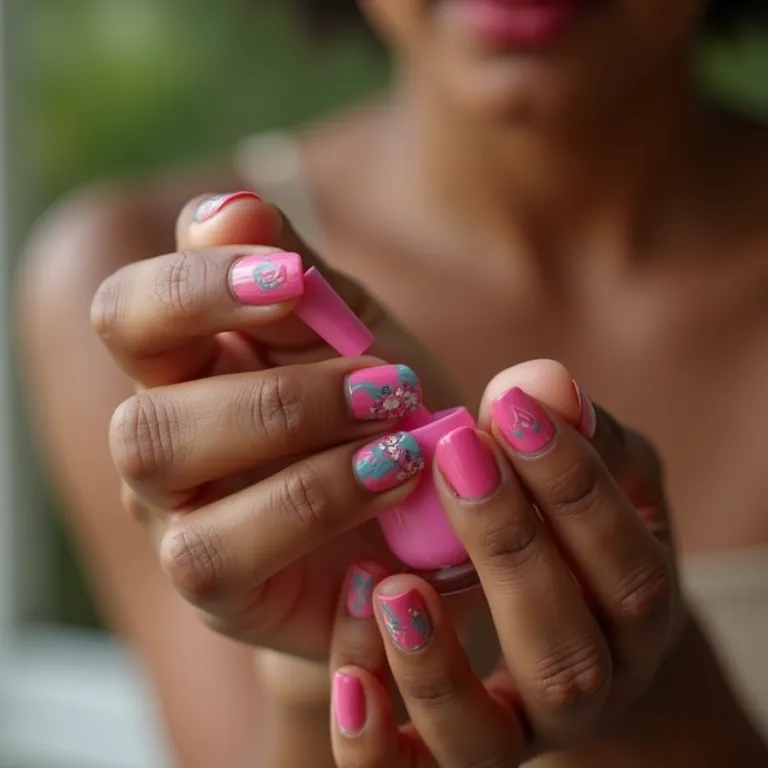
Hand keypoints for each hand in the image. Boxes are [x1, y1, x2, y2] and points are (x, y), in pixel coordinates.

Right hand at [92, 191, 454, 657]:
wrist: (434, 512)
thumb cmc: (386, 414)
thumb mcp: (356, 332)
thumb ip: (293, 273)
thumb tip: (231, 207)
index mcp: (189, 367)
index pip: (130, 314)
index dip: (195, 289)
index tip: (294, 284)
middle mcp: (165, 445)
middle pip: (140, 417)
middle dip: (275, 397)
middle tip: (386, 388)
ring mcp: (181, 522)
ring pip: (167, 484)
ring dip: (298, 452)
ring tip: (402, 444)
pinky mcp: (217, 589)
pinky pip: (219, 552)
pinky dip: (315, 509)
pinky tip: (392, 487)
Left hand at [328, 360, 683, 765]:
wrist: (560, 622)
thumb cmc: (574, 533)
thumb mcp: (596, 477)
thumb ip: (574, 433)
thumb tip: (541, 381)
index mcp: (634, 616)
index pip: (625, 566)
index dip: (573, 484)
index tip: (511, 407)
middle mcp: (584, 690)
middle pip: (564, 656)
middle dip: (510, 546)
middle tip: (457, 456)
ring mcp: (512, 733)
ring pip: (485, 741)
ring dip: (437, 662)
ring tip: (393, 582)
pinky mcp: (440, 754)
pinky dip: (374, 740)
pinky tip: (346, 677)